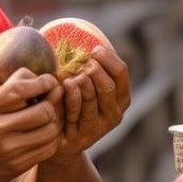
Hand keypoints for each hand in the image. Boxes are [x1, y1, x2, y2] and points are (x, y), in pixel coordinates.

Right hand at [0, 65, 63, 181]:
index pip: (21, 89)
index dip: (41, 81)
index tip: (47, 80)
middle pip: (42, 110)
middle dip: (51, 100)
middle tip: (50, 97)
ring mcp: (8, 151)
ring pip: (50, 130)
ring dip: (54, 119)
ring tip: (48, 114)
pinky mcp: (17, 167)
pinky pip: (47, 149)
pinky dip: (52, 137)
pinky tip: (44, 132)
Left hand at [50, 46, 130, 163]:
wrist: (61, 142)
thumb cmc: (73, 106)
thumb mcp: (89, 89)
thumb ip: (93, 70)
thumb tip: (87, 40)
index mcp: (121, 98)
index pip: (121, 73)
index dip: (108, 58)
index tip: (94, 49)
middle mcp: (115, 114)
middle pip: (107, 84)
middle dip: (92, 69)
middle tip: (80, 64)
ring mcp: (99, 126)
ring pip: (91, 95)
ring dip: (78, 80)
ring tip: (69, 76)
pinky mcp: (83, 134)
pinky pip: (76, 107)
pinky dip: (69, 92)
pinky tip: (63, 85)